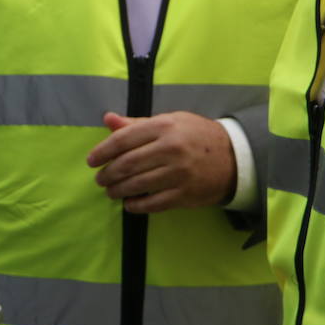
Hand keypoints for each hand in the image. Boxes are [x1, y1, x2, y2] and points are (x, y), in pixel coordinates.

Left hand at [86, 111, 235, 213]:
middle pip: (127, 164)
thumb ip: (137, 123)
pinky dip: (136, 205)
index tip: (91, 161)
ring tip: (111, 191)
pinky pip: (153, 203)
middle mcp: (170, 148)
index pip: (124, 139)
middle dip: (108, 174)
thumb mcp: (170, 121)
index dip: (103, 151)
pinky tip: (129, 203)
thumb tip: (108, 119)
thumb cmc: (196, 135)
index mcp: (164, 126)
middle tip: (100, 179)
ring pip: (137, 185)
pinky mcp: (184, 194)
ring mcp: (178, 173)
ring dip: (118, 190)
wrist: (233, 157)